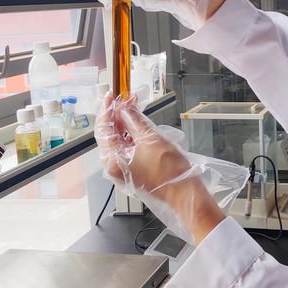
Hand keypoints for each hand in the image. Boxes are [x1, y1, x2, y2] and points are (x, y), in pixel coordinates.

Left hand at [95, 94, 224, 242]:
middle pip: (108, 134)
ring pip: (118, 140)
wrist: (184, 192)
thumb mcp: (150, 138)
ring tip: (133, 107)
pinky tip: (137, 123)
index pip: (103, 129)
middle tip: (126, 99)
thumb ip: (134, 120)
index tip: (112, 95)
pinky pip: (126, 148)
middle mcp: (112, 166)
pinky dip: (130, 134)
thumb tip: (124, 107)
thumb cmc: (169, 170)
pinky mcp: (131, 170)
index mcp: (112, 160)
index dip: (107, 109)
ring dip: (124, 123)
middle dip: (117, 114)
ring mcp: (121, 169)